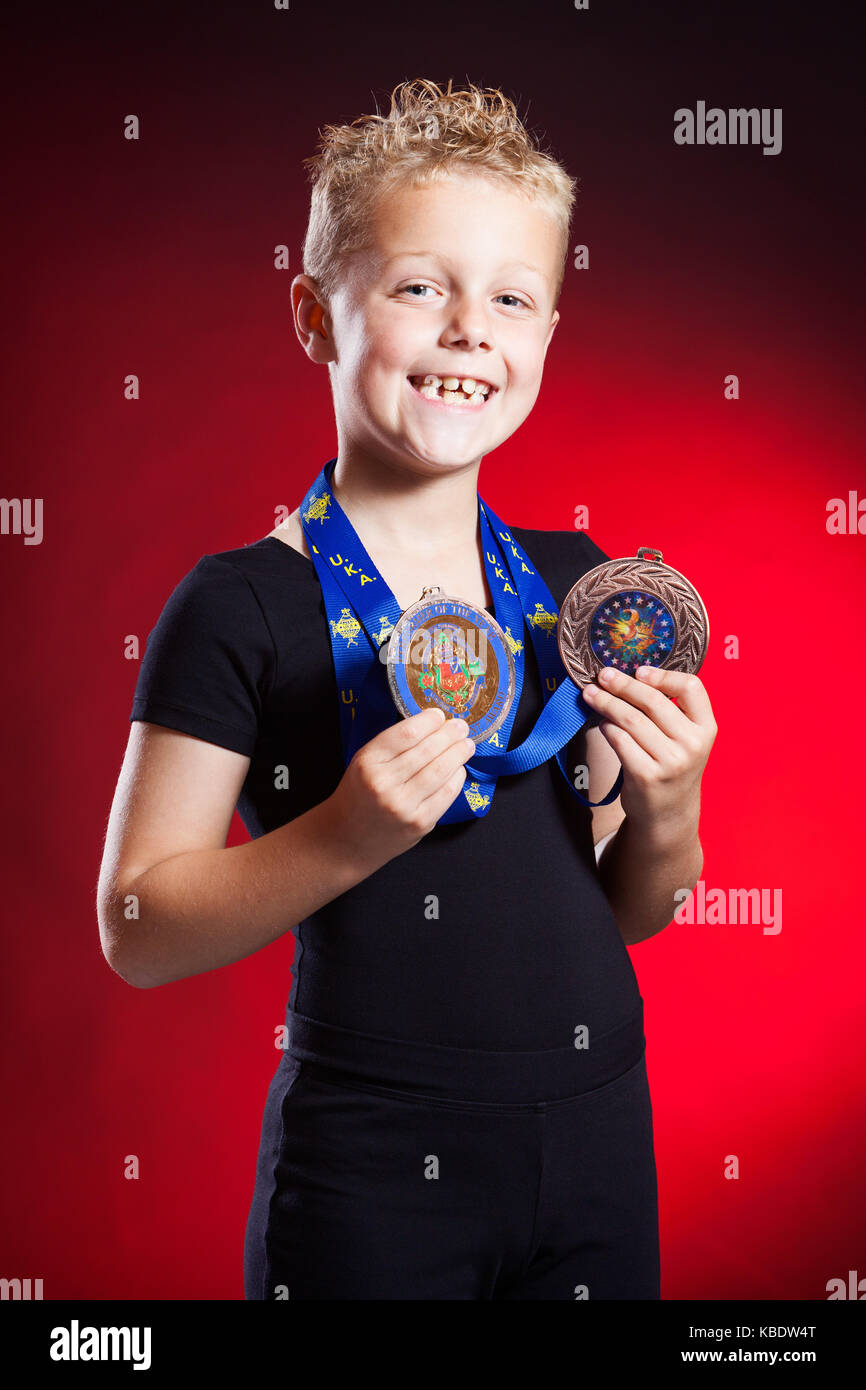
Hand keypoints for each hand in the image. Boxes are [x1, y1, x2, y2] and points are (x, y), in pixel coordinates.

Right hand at [325, 707, 475, 870]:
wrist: (348, 839)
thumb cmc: (359, 796)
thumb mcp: (363, 763)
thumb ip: (392, 746)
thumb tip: (431, 726)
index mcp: (367, 762)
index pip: (406, 734)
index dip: (428, 721)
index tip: (439, 715)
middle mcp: (384, 783)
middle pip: (427, 750)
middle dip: (449, 734)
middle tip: (461, 726)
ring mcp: (403, 805)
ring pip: (440, 770)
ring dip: (458, 753)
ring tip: (467, 744)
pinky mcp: (420, 822)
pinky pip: (446, 794)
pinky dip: (457, 777)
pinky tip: (459, 768)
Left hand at [581, 666, 716, 838]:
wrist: (668, 812)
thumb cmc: (671, 765)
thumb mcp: (685, 738)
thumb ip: (671, 710)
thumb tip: (628, 675)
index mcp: (706, 728)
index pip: (692, 688)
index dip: (664, 675)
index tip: (640, 671)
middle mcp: (693, 745)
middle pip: (653, 701)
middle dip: (623, 685)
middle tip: (603, 675)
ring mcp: (671, 762)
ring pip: (631, 720)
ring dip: (606, 703)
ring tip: (591, 694)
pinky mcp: (646, 775)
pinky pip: (619, 740)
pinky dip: (607, 728)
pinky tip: (602, 724)